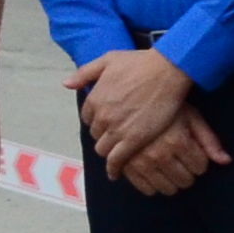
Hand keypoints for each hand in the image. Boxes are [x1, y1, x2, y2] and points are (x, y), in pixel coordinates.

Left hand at [71, 46, 196, 167]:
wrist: (167, 70)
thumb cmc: (140, 62)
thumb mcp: (108, 60)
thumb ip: (85, 72)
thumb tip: (66, 84)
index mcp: (95, 98)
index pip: (88, 117)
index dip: (97, 119)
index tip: (107, 121)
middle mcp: (102, 116)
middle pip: (96, 134)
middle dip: (103, 135)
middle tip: (115, 136)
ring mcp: (117, 129)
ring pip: (104, 149)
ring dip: (108, 152)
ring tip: (117, 154)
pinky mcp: (134, 139)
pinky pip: (117, 160)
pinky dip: (114, 168)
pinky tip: (115, 172)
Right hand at [106, 105, 226, 198]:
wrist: (132, 100)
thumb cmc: (167, 107)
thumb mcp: (192, 117)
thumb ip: (209, 140)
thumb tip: (226, 161)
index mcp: (177, 141)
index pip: (200, 167)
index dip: (200, 161)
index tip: (194, 153)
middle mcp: (159, 154)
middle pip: (185, 180)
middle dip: (188, 172)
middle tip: (182, 161)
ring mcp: (141, 162)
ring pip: (168, 189)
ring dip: (173, 182)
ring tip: (170, 167)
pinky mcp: (127, 167)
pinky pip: (146, 189)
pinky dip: (154, 186)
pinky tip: (156, 173)